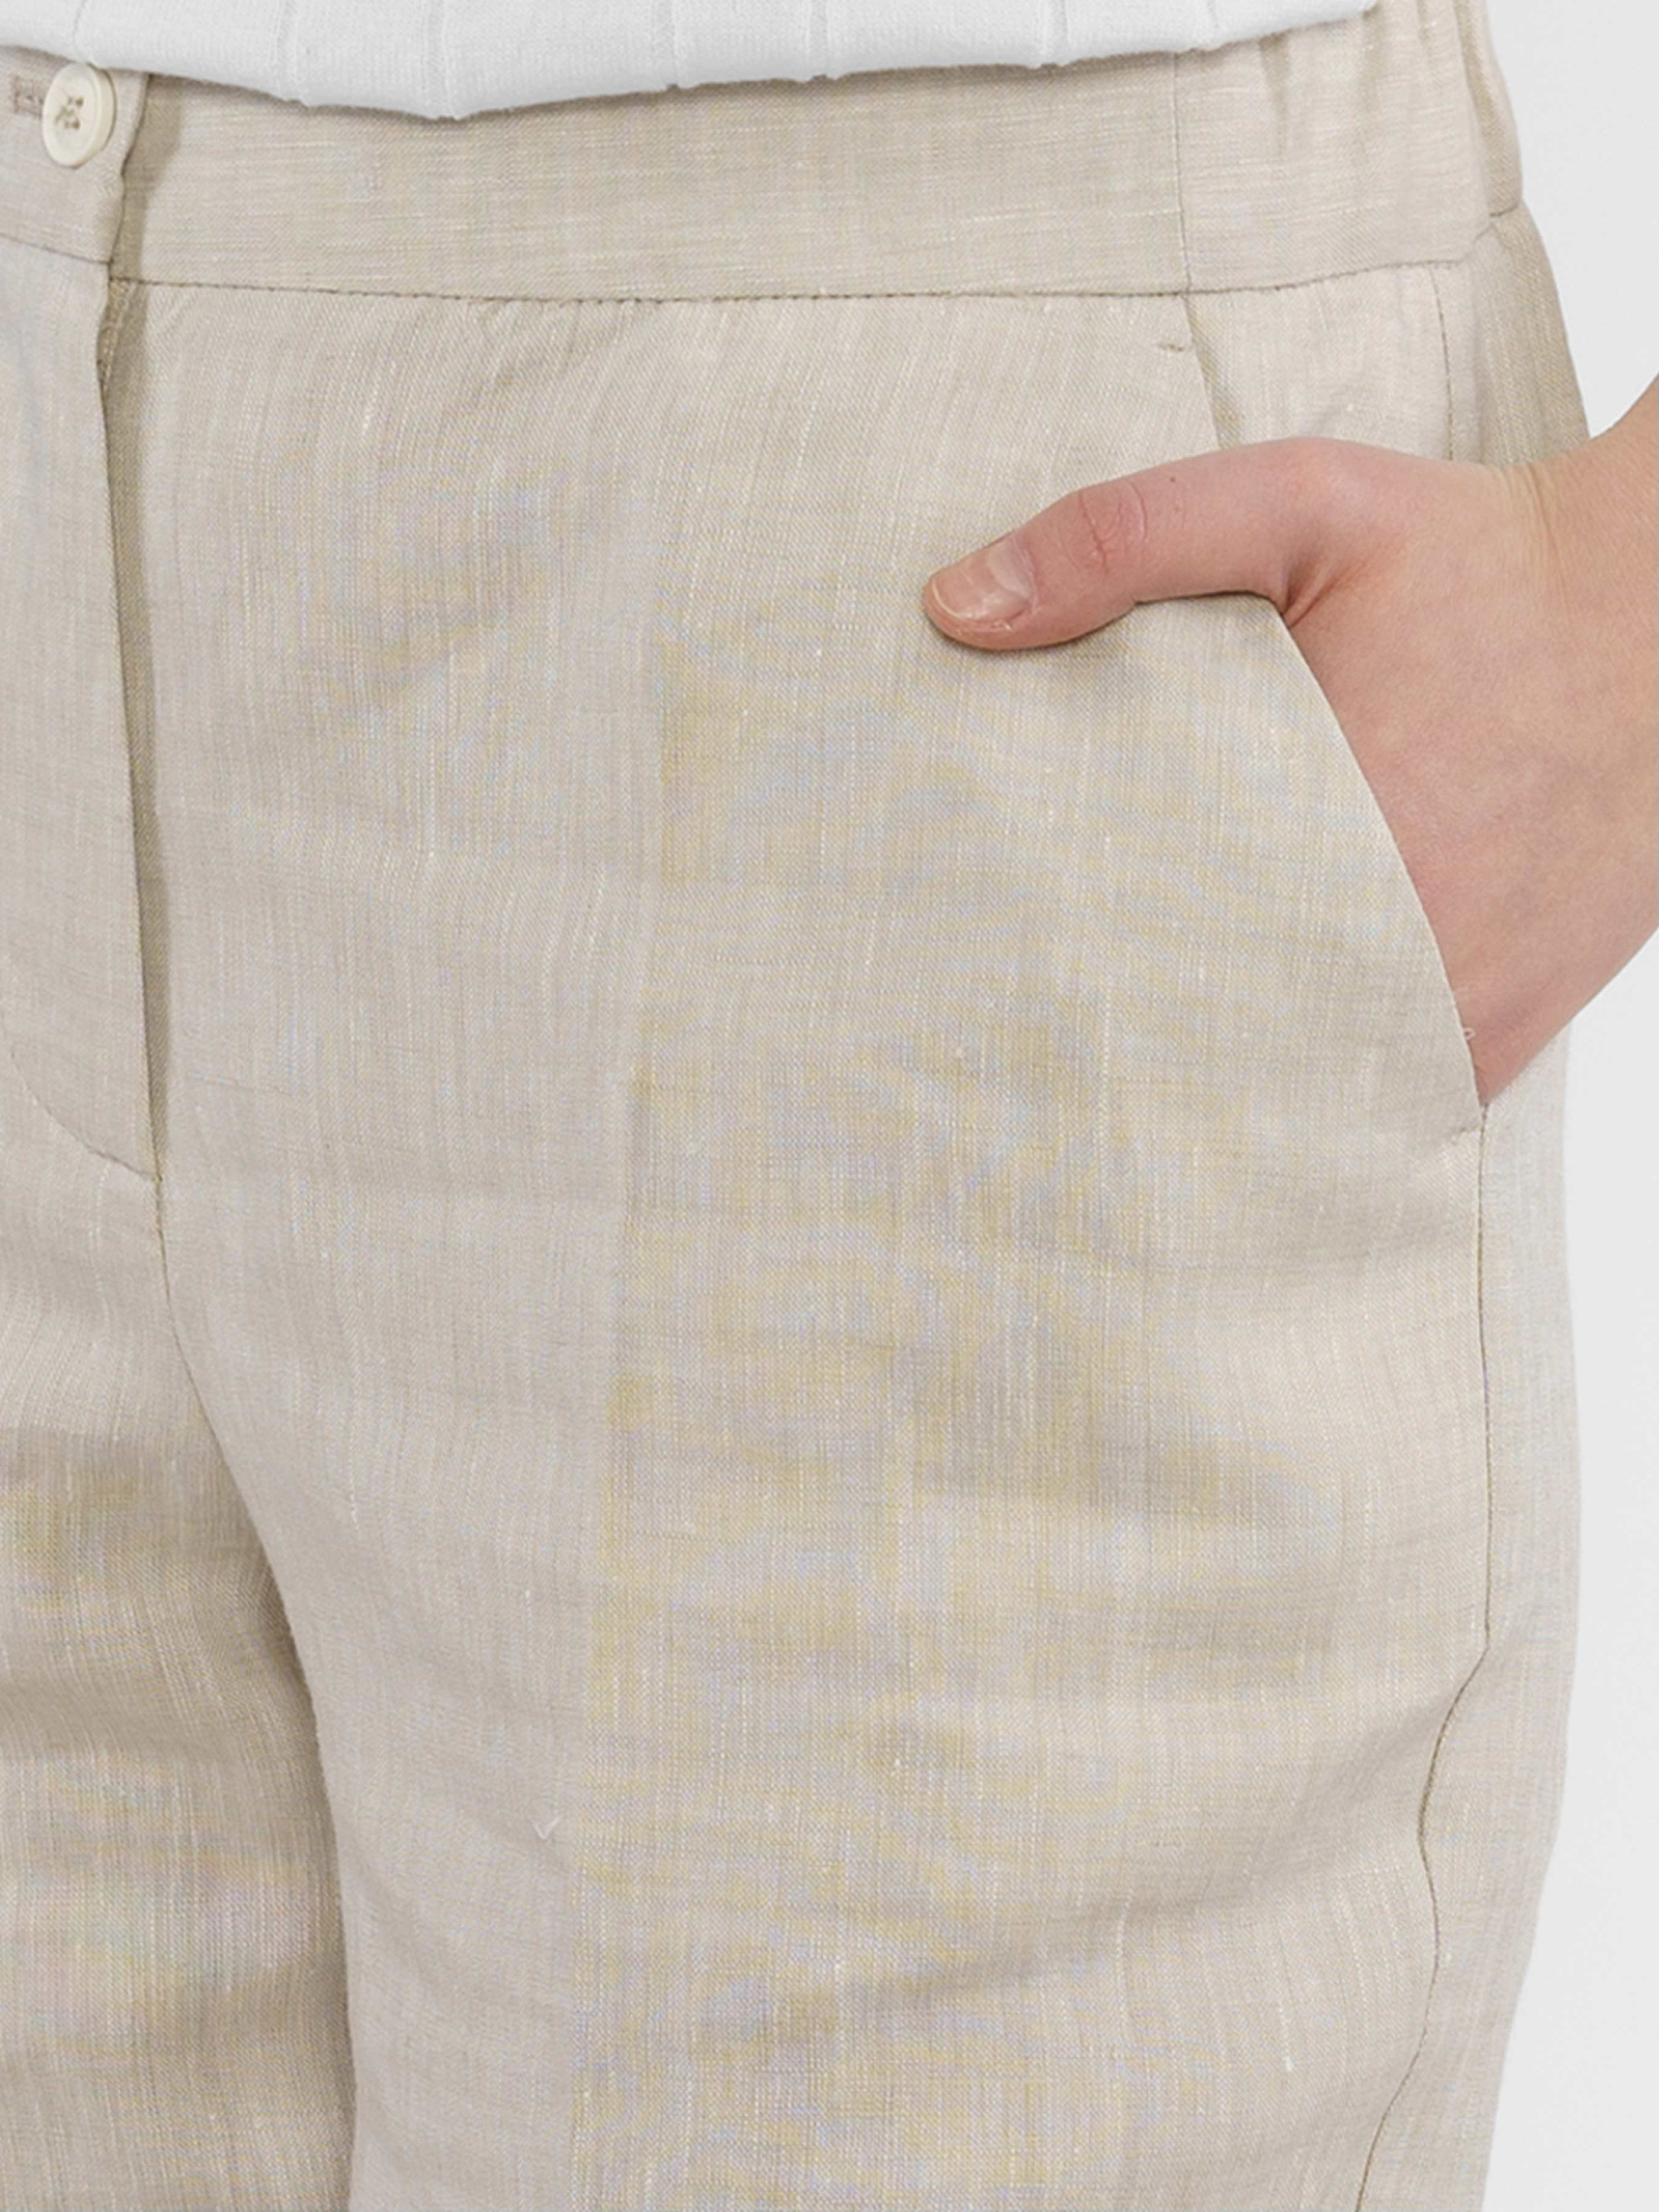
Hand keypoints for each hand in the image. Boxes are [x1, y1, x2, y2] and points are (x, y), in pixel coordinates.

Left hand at [921, 381, 1657, 1110]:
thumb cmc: (1481, 562)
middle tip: (1006, 1045)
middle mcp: (1391, 954)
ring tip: (1096, 1086)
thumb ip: (1124, 540)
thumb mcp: (1300, 503)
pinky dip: (1300, 1102)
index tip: (968, 980)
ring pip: (1280, 1100)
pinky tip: (1225, 1086)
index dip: (1040, 977)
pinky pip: (1370, 1107)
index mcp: (1319, 836)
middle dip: (1105, 1044)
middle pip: (1195, 1048)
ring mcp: (1448, 1014)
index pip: (1127, 955)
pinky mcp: (1494, 1039)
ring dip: (1199, 1089)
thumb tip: (951, 608)